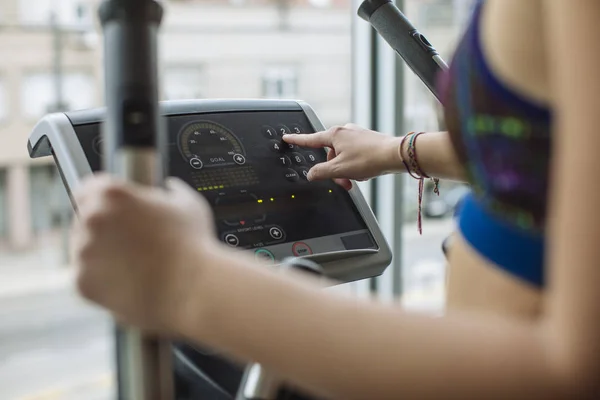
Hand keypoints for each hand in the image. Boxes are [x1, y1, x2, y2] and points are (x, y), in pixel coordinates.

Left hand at [71, 174, 220, 336]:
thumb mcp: (188, 205)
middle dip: (105, 228)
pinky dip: (104, 279)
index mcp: (112, 194)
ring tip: (135, 264)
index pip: (89, 187)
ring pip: (85, 249)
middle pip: (86, 218)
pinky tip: (129, 280)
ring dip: (103, 253)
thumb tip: (170, 188)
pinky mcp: (82, 282)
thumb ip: (172, 192)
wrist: (191, 290)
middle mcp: (91, 219)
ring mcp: (83, 251)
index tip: (111, 207)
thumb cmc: (192, 246)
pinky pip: (88, 277)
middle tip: (132, 240)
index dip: (101, 198)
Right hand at [283, 124, 402, 189]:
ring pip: (342, 156)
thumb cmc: (370, 158)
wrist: (394, 155)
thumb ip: (322, 172)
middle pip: (329, 154)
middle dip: (334, 170)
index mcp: (334, 135)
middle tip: (343, 182)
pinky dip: (356, 166)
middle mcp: (344, 131)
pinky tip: (364, 172)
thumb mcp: (340, 170)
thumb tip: (311, 174)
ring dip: (346, 170)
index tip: (287, 138)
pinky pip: (354, 155)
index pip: (310, 139)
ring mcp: (356, 135)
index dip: (297, 140)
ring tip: (357, 178)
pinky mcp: (367, 140)